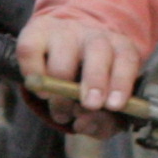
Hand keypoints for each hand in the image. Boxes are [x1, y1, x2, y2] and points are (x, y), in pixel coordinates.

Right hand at [17, 10, 144, 138]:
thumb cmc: (87, 81)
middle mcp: (94, 36)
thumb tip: (83, 124)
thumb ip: (102, 121)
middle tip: (91, 105)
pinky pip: (30, 51)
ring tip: (62, 113)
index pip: (127, 59)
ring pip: (63, 57)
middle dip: (95, 81)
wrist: (60, 47)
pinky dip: (34, 74)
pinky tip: (42, 92)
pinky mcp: (36, 33)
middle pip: (98, 52)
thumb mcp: (103, 102)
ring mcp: (64, 33)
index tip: (115, 105)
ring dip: (60, 92)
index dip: (122, 82)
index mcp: (119, 48)